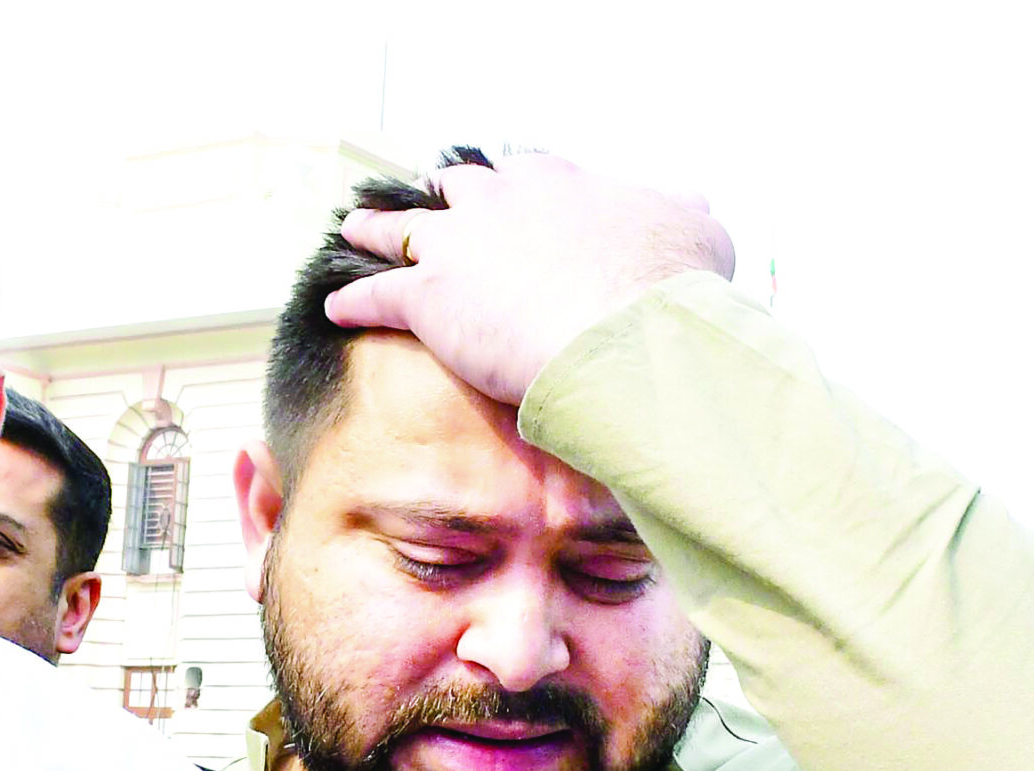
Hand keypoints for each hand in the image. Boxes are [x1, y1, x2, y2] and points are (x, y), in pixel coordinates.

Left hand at [324, 153, 735, 405]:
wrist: (623, 332)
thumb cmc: (664, 290)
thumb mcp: (698, 234)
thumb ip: (687, 216)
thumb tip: (696, 206)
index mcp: (562, 188)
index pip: (529, 175)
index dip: (514, 186)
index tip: (508, 191)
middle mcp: (502, 204)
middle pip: (456, 189)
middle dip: (439, 195)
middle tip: (429, 201)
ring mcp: (458, 247)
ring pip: (401, 229)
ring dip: (374, 230)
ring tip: (354, 230)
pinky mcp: (426, 298)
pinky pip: (376, 295)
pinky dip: (353, 300)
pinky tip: (335, 305)